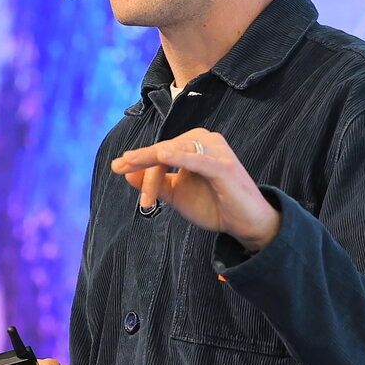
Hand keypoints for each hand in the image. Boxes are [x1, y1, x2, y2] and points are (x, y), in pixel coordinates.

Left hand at [109, 127, 280, 250]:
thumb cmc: (214, 205)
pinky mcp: (224, 166)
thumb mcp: (177, 194)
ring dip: (154, 169)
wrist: (245, 224)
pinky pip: (198, 160)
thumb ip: (155, 182)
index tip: (119, 173)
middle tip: (119, 168)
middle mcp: (205, 140)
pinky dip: (180, 157)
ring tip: (135, 175)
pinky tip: (162, 155)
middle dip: (142, 163)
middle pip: (165, 148)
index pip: (160, 151)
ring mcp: (216, 151)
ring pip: (176, 151)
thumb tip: (126, 172)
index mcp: (193, 144)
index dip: (140, 165)